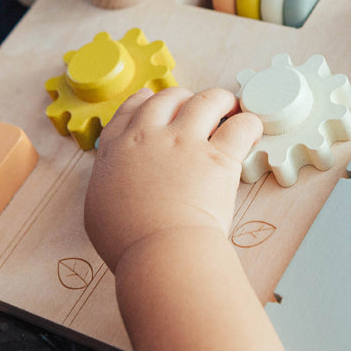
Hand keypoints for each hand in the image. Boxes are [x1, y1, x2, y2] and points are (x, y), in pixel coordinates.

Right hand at [84, 86, 262, 271]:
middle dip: (183, 98)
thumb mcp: (98, 208)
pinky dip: (249, 124)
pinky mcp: (218, 156)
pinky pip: (241, 126)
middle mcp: (150, 136)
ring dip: (220, 100)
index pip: (131, 110)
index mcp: (118, 149)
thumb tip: (116, 186)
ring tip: (229, 106)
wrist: (158, 251)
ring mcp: (185, 142)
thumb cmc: (128, 241)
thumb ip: (108, 185)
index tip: (151, 100)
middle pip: (168, 98)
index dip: (144, 101)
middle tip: (194, 108)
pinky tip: (251, 130)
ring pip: (206, 100)